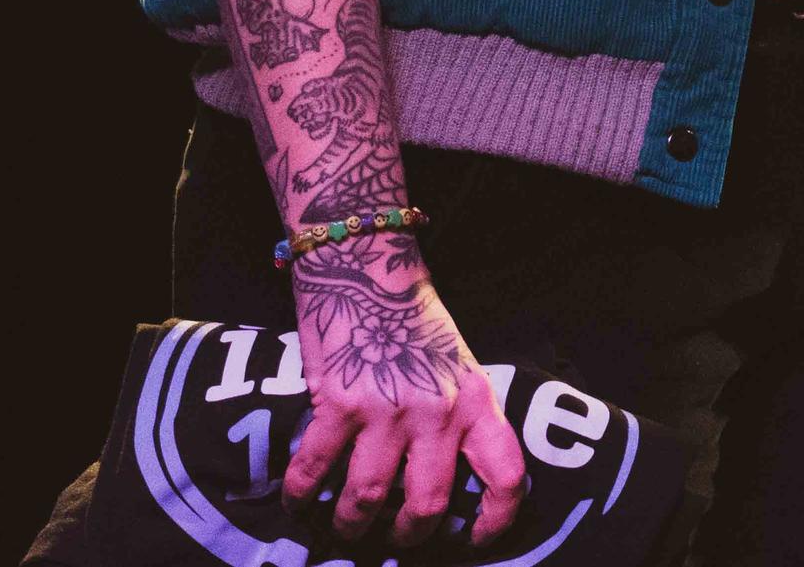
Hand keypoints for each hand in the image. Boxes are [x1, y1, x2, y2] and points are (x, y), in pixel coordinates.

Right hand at [285, 240, 525, 546]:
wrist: (367, 263)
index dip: (495, 522)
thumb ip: (459, 416)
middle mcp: (438, 411)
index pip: (506, 475)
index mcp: (476, 401)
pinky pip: (315, 471)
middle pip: (427, 505)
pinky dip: (301, 497)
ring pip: (366, 501)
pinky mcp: (338, 403)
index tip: (473, 542)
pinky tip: (297, 504)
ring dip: (349, 526)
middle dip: (407, 537)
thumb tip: (446, 478)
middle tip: (392, 539)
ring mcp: (387, 409)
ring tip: (343, 528)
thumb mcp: (458, 365)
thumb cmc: (413, 317)